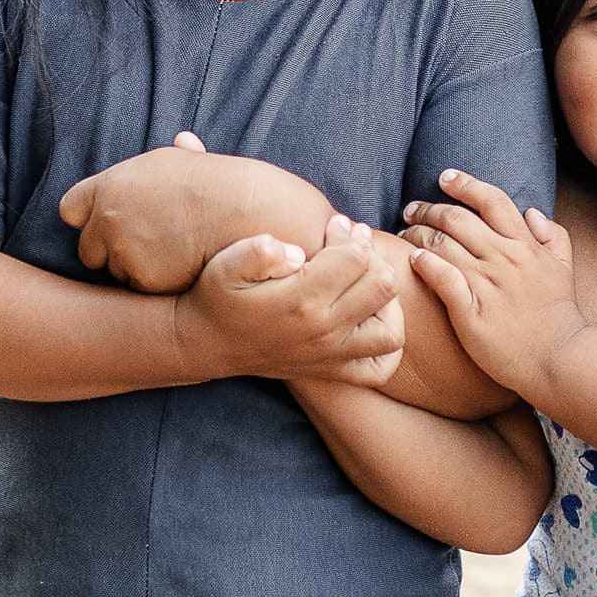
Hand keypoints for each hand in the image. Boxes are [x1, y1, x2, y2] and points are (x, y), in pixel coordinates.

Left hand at [59, 133, 238, 292]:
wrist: (244, 213)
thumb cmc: (219, 183)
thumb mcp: (185, 161)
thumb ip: (168, 160)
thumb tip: (184, 141)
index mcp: (110, 185)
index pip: (70, 208)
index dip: (88, 219)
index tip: (107, 224)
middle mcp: (108, 218)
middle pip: (87, 250)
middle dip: (109, 252)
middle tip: (145, 247)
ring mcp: (122, 250)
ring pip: (115, 272)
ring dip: (135, 269)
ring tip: (172, 255)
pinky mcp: (141, 278)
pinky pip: (139, 289)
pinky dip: (155, 285)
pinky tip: (180, 269)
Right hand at [179, 218, 405, 387]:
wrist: (206, 342)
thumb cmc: (218, 297)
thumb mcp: (226, 265)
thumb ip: (258, 251)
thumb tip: (294, 251)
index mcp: (302, 300)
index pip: (356, 256)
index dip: (347, 233)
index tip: (331, 226)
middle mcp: (324, 331)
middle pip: (382, 285)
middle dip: (371, 258)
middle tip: (348, 246)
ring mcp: (332, 355)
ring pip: (390, 329)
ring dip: (385, 301)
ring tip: (363, 281)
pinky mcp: (332, 371)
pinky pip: (380, 368)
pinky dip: (386, 346)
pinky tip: (371, 320)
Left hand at [400, 170, 587, 397]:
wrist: (557, 357)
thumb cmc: (558, 313)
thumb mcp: (564, 267)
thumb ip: (552, 235)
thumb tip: (531, 212)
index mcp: (525, 245)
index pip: (492, 201)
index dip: (466, 184)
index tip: (444, 177)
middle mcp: (504, 258)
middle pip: (457, 219)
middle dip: (428, 209)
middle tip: (411, 209)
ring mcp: (486, 284)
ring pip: (442, 245)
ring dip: (417, 234)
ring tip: (405, 234)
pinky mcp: (470, 311)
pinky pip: (442, 278)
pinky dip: (425, 263)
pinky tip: (413, 259)